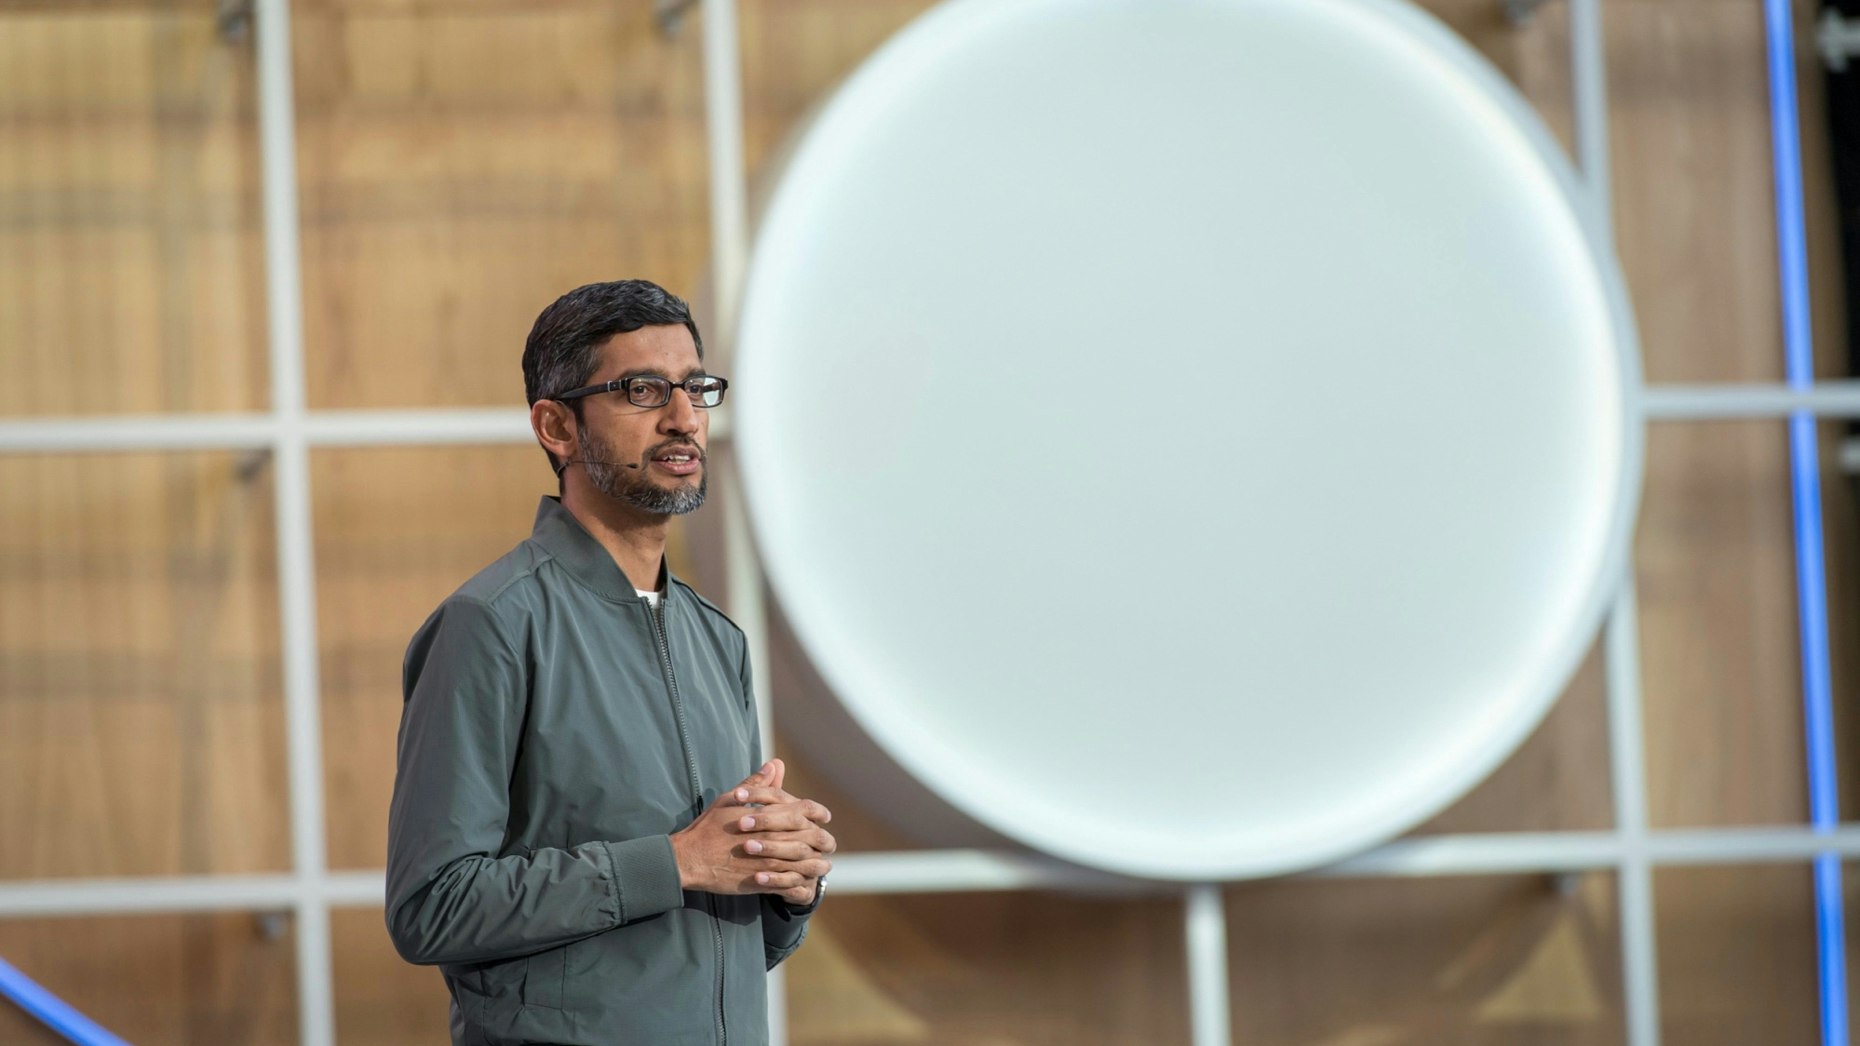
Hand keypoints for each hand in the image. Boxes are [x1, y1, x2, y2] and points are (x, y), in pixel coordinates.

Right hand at [671, 759, 834, 903]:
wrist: (690, 859)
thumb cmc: (708, 827)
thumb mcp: (731, 800)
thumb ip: (756, 785)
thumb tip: (774, 764)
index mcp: (767, 815)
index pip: (805, 809)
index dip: (818, 812)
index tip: (824, 816)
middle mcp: (772, 837)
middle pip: (811, 837)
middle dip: (824, 840)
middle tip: (828, 843)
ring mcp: (768, 861)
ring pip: (805, 862)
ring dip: (817, 864)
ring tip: (822, 864)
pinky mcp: (762, 882)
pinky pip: (790, 883)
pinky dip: (801, 881)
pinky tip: (805, 880)